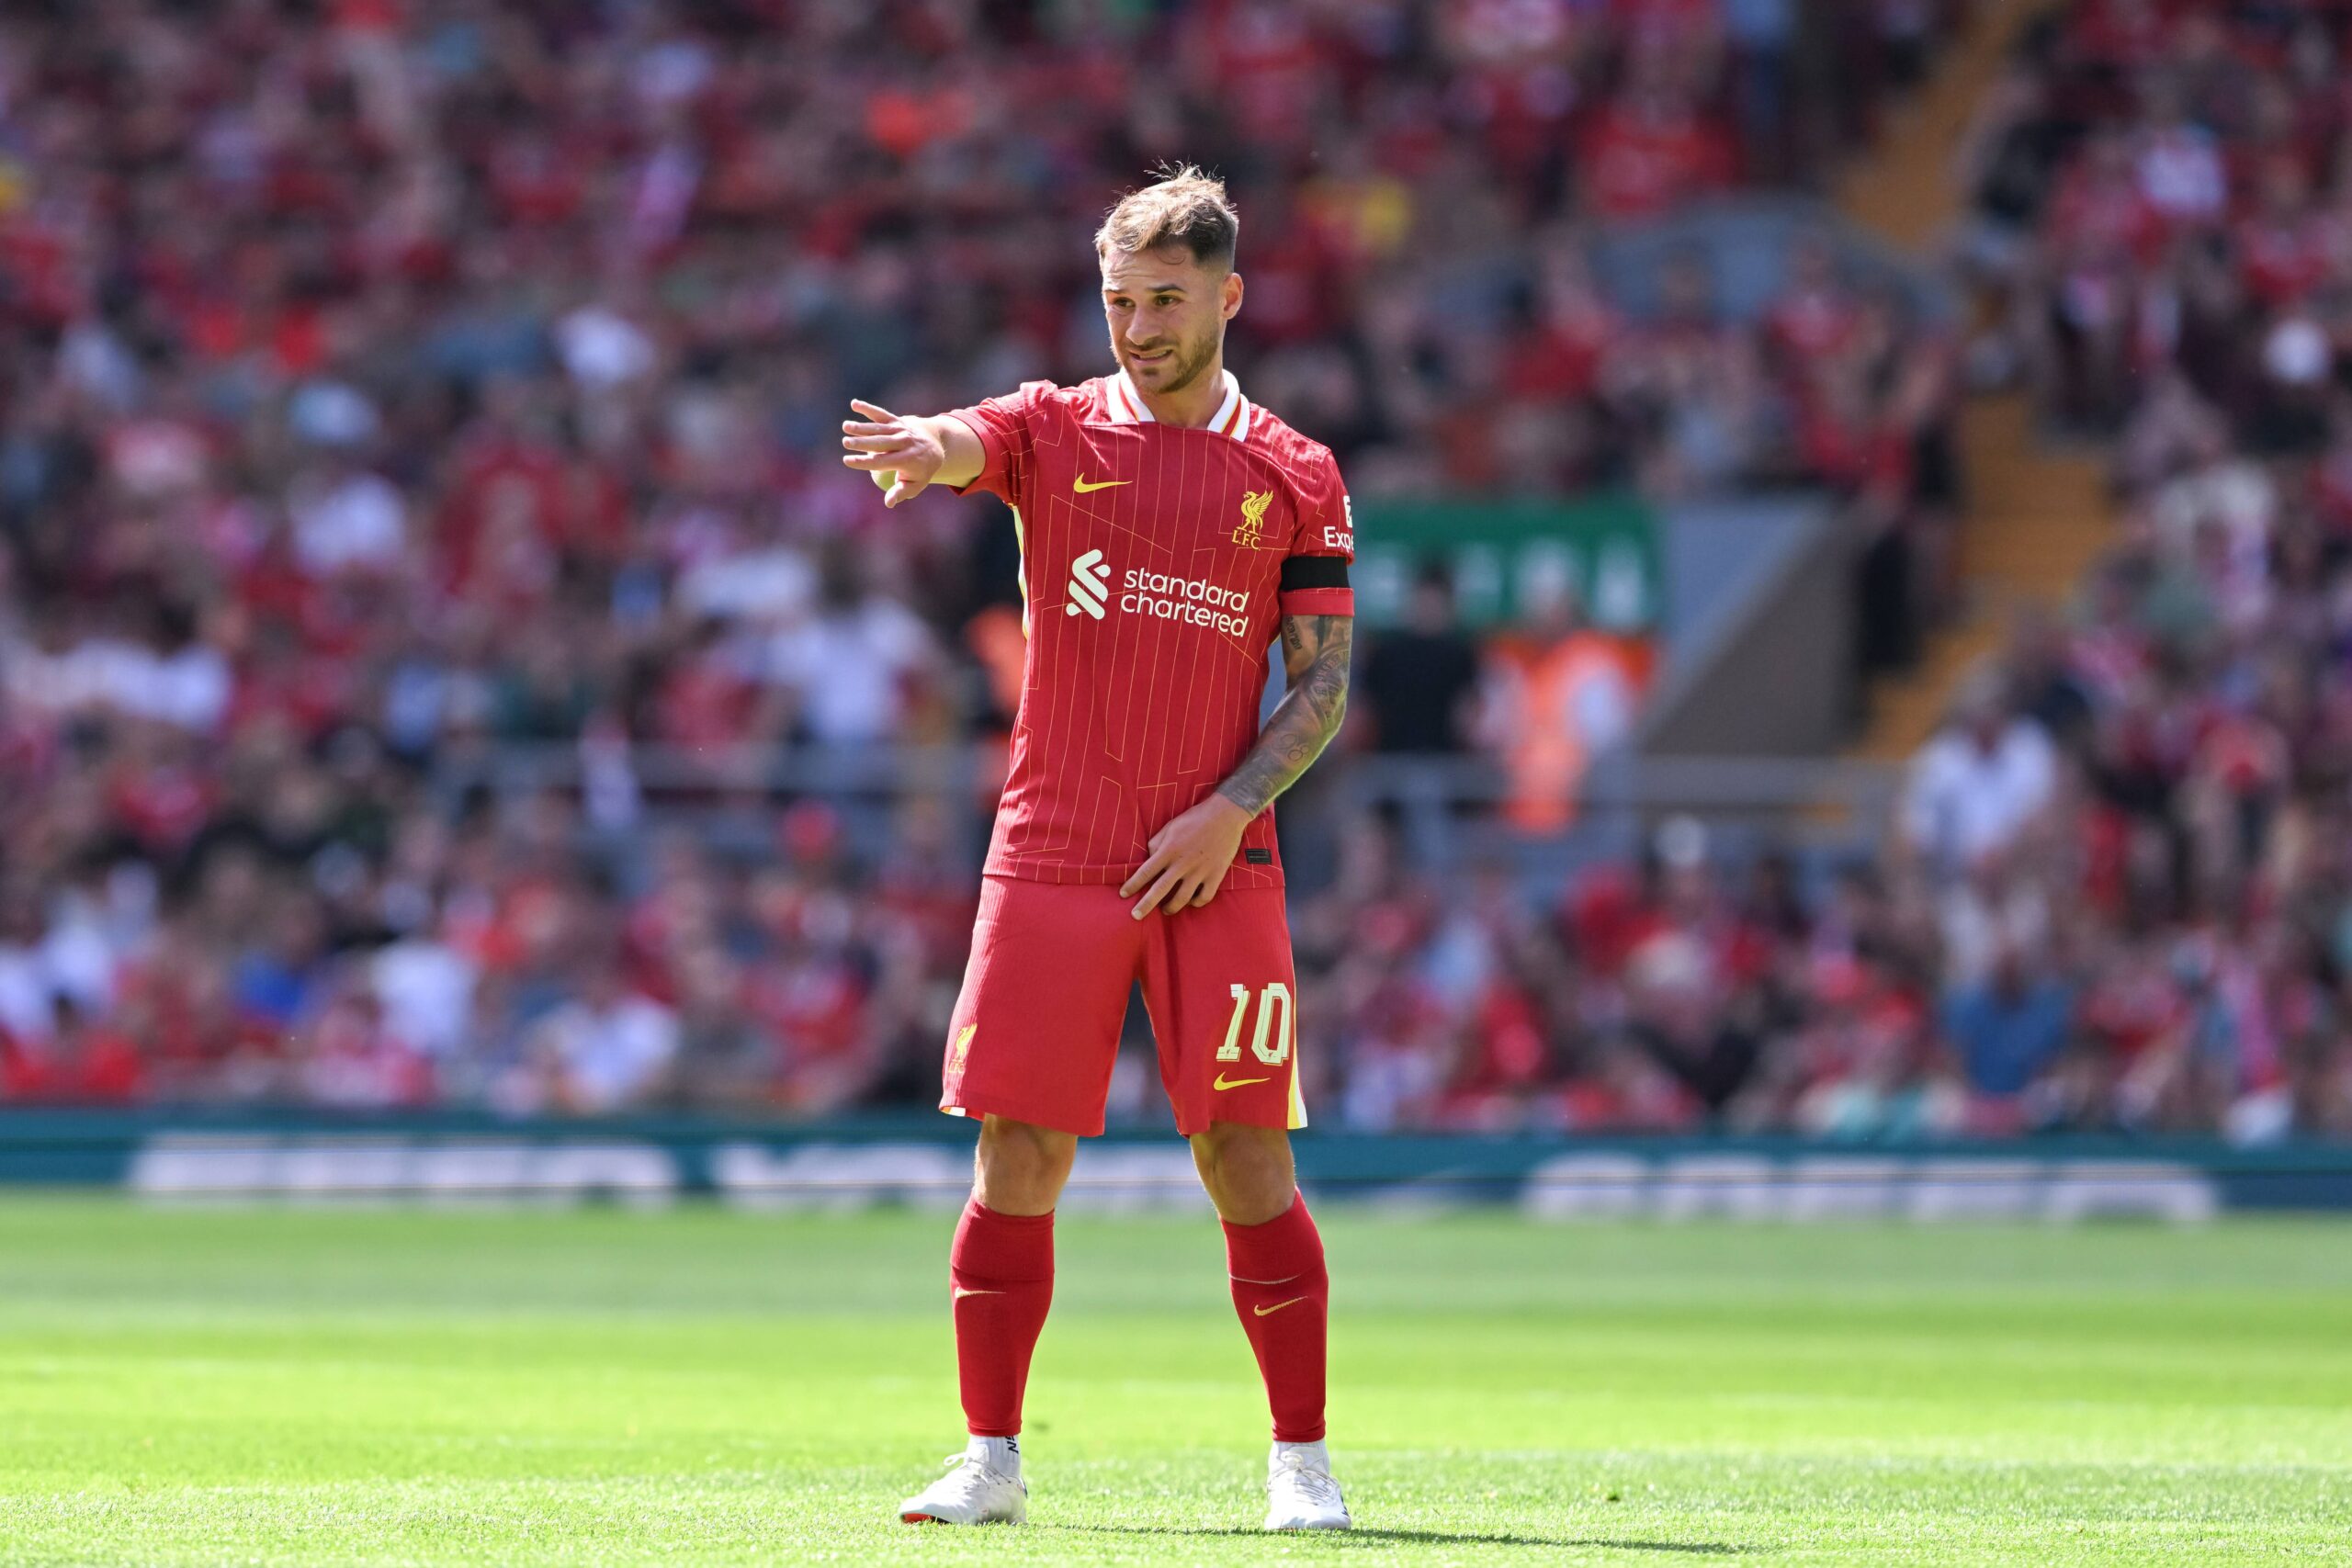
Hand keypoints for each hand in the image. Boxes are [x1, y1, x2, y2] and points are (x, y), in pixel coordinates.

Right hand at [840, 400, 944, 507]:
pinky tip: (854, 403)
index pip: (882, 461)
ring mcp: (900, 430)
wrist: (935, 445)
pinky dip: (868, 408)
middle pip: (880, 443)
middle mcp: (904, 442)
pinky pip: (881, 414)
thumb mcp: (915, 485)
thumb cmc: (920, 470)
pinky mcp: (896, 421)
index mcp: (907, 460)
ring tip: (846, 427)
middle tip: (845, 443)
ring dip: (862, 426)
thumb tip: (888, 503)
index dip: (864, 461)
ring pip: (879, 428)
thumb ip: (901, 493)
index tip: (848, 460)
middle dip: (862, 442)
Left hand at [1119, 793, 1254, 918]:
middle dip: (1145, 905)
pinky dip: (1195, 903)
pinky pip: (1204, 897)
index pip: (1146, 871)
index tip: (1123, 894)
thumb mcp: (1170, 826)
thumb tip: (1148, 859)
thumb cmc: (1195, 818)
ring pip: (1182, 899)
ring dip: (1170, 908)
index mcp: (1169, 850)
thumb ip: (1156, 843)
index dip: (1133, 884)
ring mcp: (1200, 871)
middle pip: (1160, 890)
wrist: (1225, 815)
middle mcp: (1182, 863)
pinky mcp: (1215, 875)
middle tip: (1135, 915)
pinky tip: (1190, 901)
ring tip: (1165, 910)